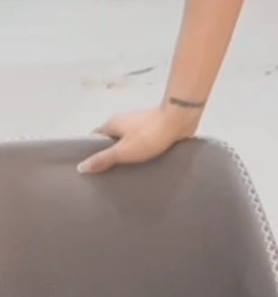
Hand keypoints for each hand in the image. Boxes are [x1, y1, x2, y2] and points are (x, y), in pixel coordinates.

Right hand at [77, 103, 200, 175]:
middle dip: (110, 156)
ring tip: (126, 174)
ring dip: (127, 154)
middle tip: (108, 177)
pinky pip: (142, 142)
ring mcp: (140, 123)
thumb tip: (80, 167)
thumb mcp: (123, 151)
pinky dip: (140, 152)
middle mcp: (124, 121)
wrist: (179, 119)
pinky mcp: (155, 128)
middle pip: (111, 140)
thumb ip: (103, 159)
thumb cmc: (149, 135)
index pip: (95, 138)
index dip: (91, 152)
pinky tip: (144, 165)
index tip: (90, 169)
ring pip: (128, 141)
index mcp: (113, 123)